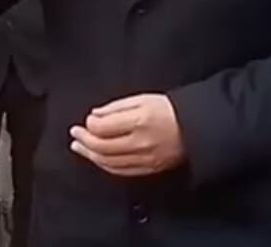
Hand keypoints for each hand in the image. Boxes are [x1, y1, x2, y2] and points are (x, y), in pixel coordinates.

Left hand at [70, 94, 184, 176]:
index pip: (103, 128)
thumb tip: (95, 115)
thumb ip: (117, 107)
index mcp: (139, 121)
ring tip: (79, 147)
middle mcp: (140, 143)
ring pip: (109, 162)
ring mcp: (144, 159)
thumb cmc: (170, 110)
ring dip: (90, 155)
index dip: (89, 125)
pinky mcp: (148, 169)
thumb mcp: (143, 99)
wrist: (195, 128)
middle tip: (75, 134)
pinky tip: (98, 158)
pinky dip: (105, 165)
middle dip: (84, 141)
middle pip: (103, 147)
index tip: (85, 120)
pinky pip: (120, 171)